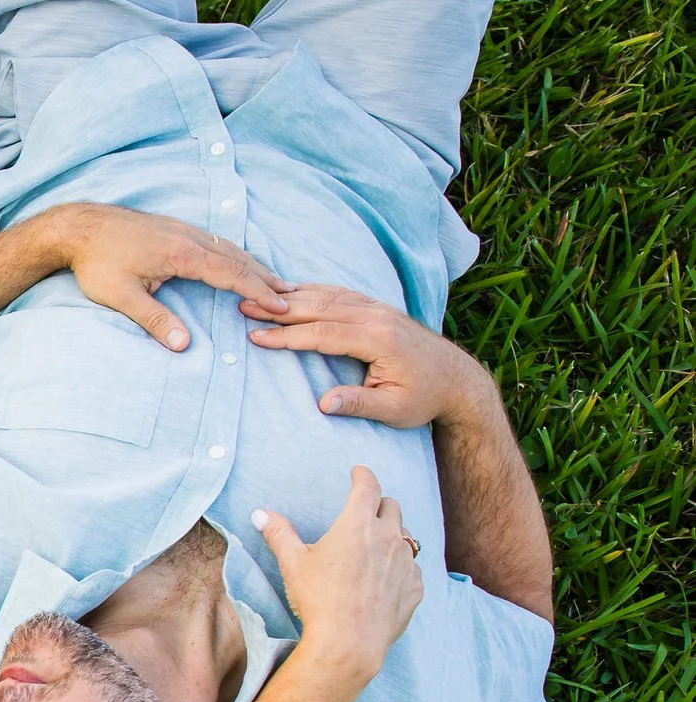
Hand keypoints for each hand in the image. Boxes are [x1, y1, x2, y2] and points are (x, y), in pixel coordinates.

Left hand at [47, 204, 294, 351]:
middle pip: (236, 258)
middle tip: (289, 297)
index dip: (257, 291)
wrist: (78, 227)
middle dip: (264, 278)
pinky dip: (234, 254)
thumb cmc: (96, 263)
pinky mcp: (174, 227)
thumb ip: (154, 320)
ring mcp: (182, 229)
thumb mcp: (121, 296)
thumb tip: (182, 346)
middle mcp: (188, 237)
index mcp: (181, 254)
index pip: (230, 274)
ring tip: (273, 281)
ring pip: (227, 246)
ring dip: (252, 264)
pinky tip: (237, 262)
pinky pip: (214, 241)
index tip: (279, 306)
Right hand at [241, 283, 495, 427]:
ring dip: (292, 296)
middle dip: (279, 308)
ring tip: (258, 296)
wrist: (457, 380)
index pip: (323, 333)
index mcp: (379, 340)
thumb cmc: (424, 398)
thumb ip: (359, 404)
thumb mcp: (394, 410)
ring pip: (328, 296)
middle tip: (244, 305)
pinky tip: (292, 291)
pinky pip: (340, 294)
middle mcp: (378, 317)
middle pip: (320, 307)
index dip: (287, 336)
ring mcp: (379, 309)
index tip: (256, 337)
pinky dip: (313, 291)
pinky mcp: (378, 308)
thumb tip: (323, 404)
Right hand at [253, 465, 423, 677]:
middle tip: (366, 511)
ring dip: (392, 536)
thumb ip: (279, 534)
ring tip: (375, 548)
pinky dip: (400, 567)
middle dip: (379, 503)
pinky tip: (384, 580)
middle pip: (392, 506)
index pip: (367, 486)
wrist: (349, 642)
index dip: (363, 475)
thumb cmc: (318, 599)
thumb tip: (260, 513)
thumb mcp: (293, 564)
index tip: (358, 472)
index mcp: (358, 524)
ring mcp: (406, 562)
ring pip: (405, 537)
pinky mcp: (415, 587)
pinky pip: (412, 568)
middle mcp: (388, 537)